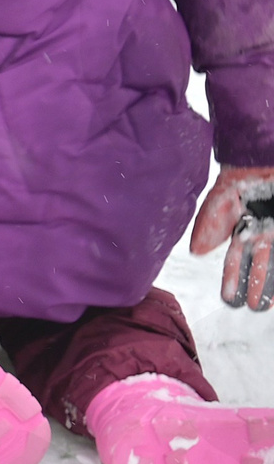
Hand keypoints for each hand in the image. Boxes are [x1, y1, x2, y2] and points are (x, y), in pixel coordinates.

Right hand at [188, 167, 273, 310]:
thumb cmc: (241, 174)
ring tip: (266, 302)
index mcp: (242, 227)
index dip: (234, 278)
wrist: (260, 156)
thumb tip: (197, 251)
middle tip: (253, 307)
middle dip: (255, 285)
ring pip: (272, 259)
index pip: (237, 258)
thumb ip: (209, 224)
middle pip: (259, 263)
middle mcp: (262, 231)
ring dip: (270, 281)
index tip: (230, 299)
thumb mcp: (220, 201)